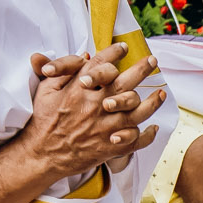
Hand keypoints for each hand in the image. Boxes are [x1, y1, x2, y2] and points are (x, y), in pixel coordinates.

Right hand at [21, 44, 165, 181]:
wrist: (41, 155)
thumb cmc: (42, 120)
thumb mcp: (45, 90)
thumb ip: (63, 71)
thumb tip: (84, 57)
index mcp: (80, 89)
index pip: (102, 64)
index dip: (115, 53)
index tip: (124, 48)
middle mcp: (96, 105)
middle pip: (126, 83)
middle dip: (142, 69)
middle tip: (152, 61)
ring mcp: (105, 127)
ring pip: (137, 111)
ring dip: (153, 101)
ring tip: (161, 93)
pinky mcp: (110, 147)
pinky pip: (136, 140)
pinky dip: (147, 134)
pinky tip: (153, 127)